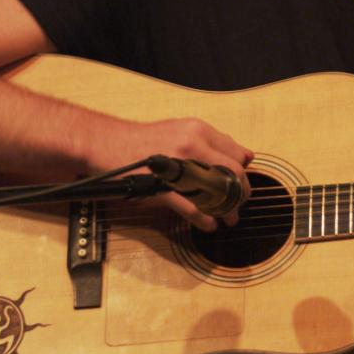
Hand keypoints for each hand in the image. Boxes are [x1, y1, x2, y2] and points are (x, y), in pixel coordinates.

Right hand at [99, 116, 252, 231]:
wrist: (107, 143)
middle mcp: (192, 144)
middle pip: (232, 173)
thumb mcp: (183, 130)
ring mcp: (178, 166)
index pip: (236, 153)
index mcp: (198, 130)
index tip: (241, 183)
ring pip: (216, 191)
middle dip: (241, 193)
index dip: (243, 173)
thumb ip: (214, 142)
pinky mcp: (162, 186)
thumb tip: (246, 156)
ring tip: (229, 218)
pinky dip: (204, 219)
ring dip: (227, 209)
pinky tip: (209, 224)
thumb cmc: (144, 140)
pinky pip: (192, 207)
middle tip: (240, 204)